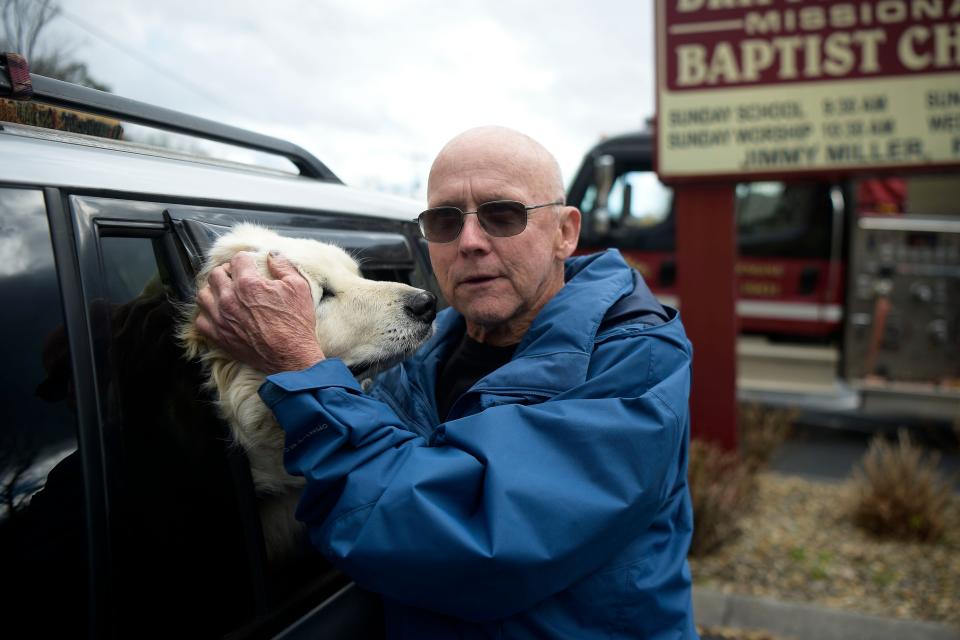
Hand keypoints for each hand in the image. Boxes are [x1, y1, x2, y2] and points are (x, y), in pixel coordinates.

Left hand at [195, 252, 324, 373]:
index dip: (246, 260)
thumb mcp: (299, 288)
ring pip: (203, 294)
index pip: (238, 259)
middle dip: (227, 272)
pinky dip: (208, 314)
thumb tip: (272, 255)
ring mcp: (221, 318)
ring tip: (225, 293)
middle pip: (216, 274)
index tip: (251, 265)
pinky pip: (200, 320)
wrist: (291, 356)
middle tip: (238, 277)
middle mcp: (229, 299)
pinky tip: (220, 313)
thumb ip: (283, 266)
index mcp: (248, 284)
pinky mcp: (218, 336)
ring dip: (213, 290)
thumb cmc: (296, 323)